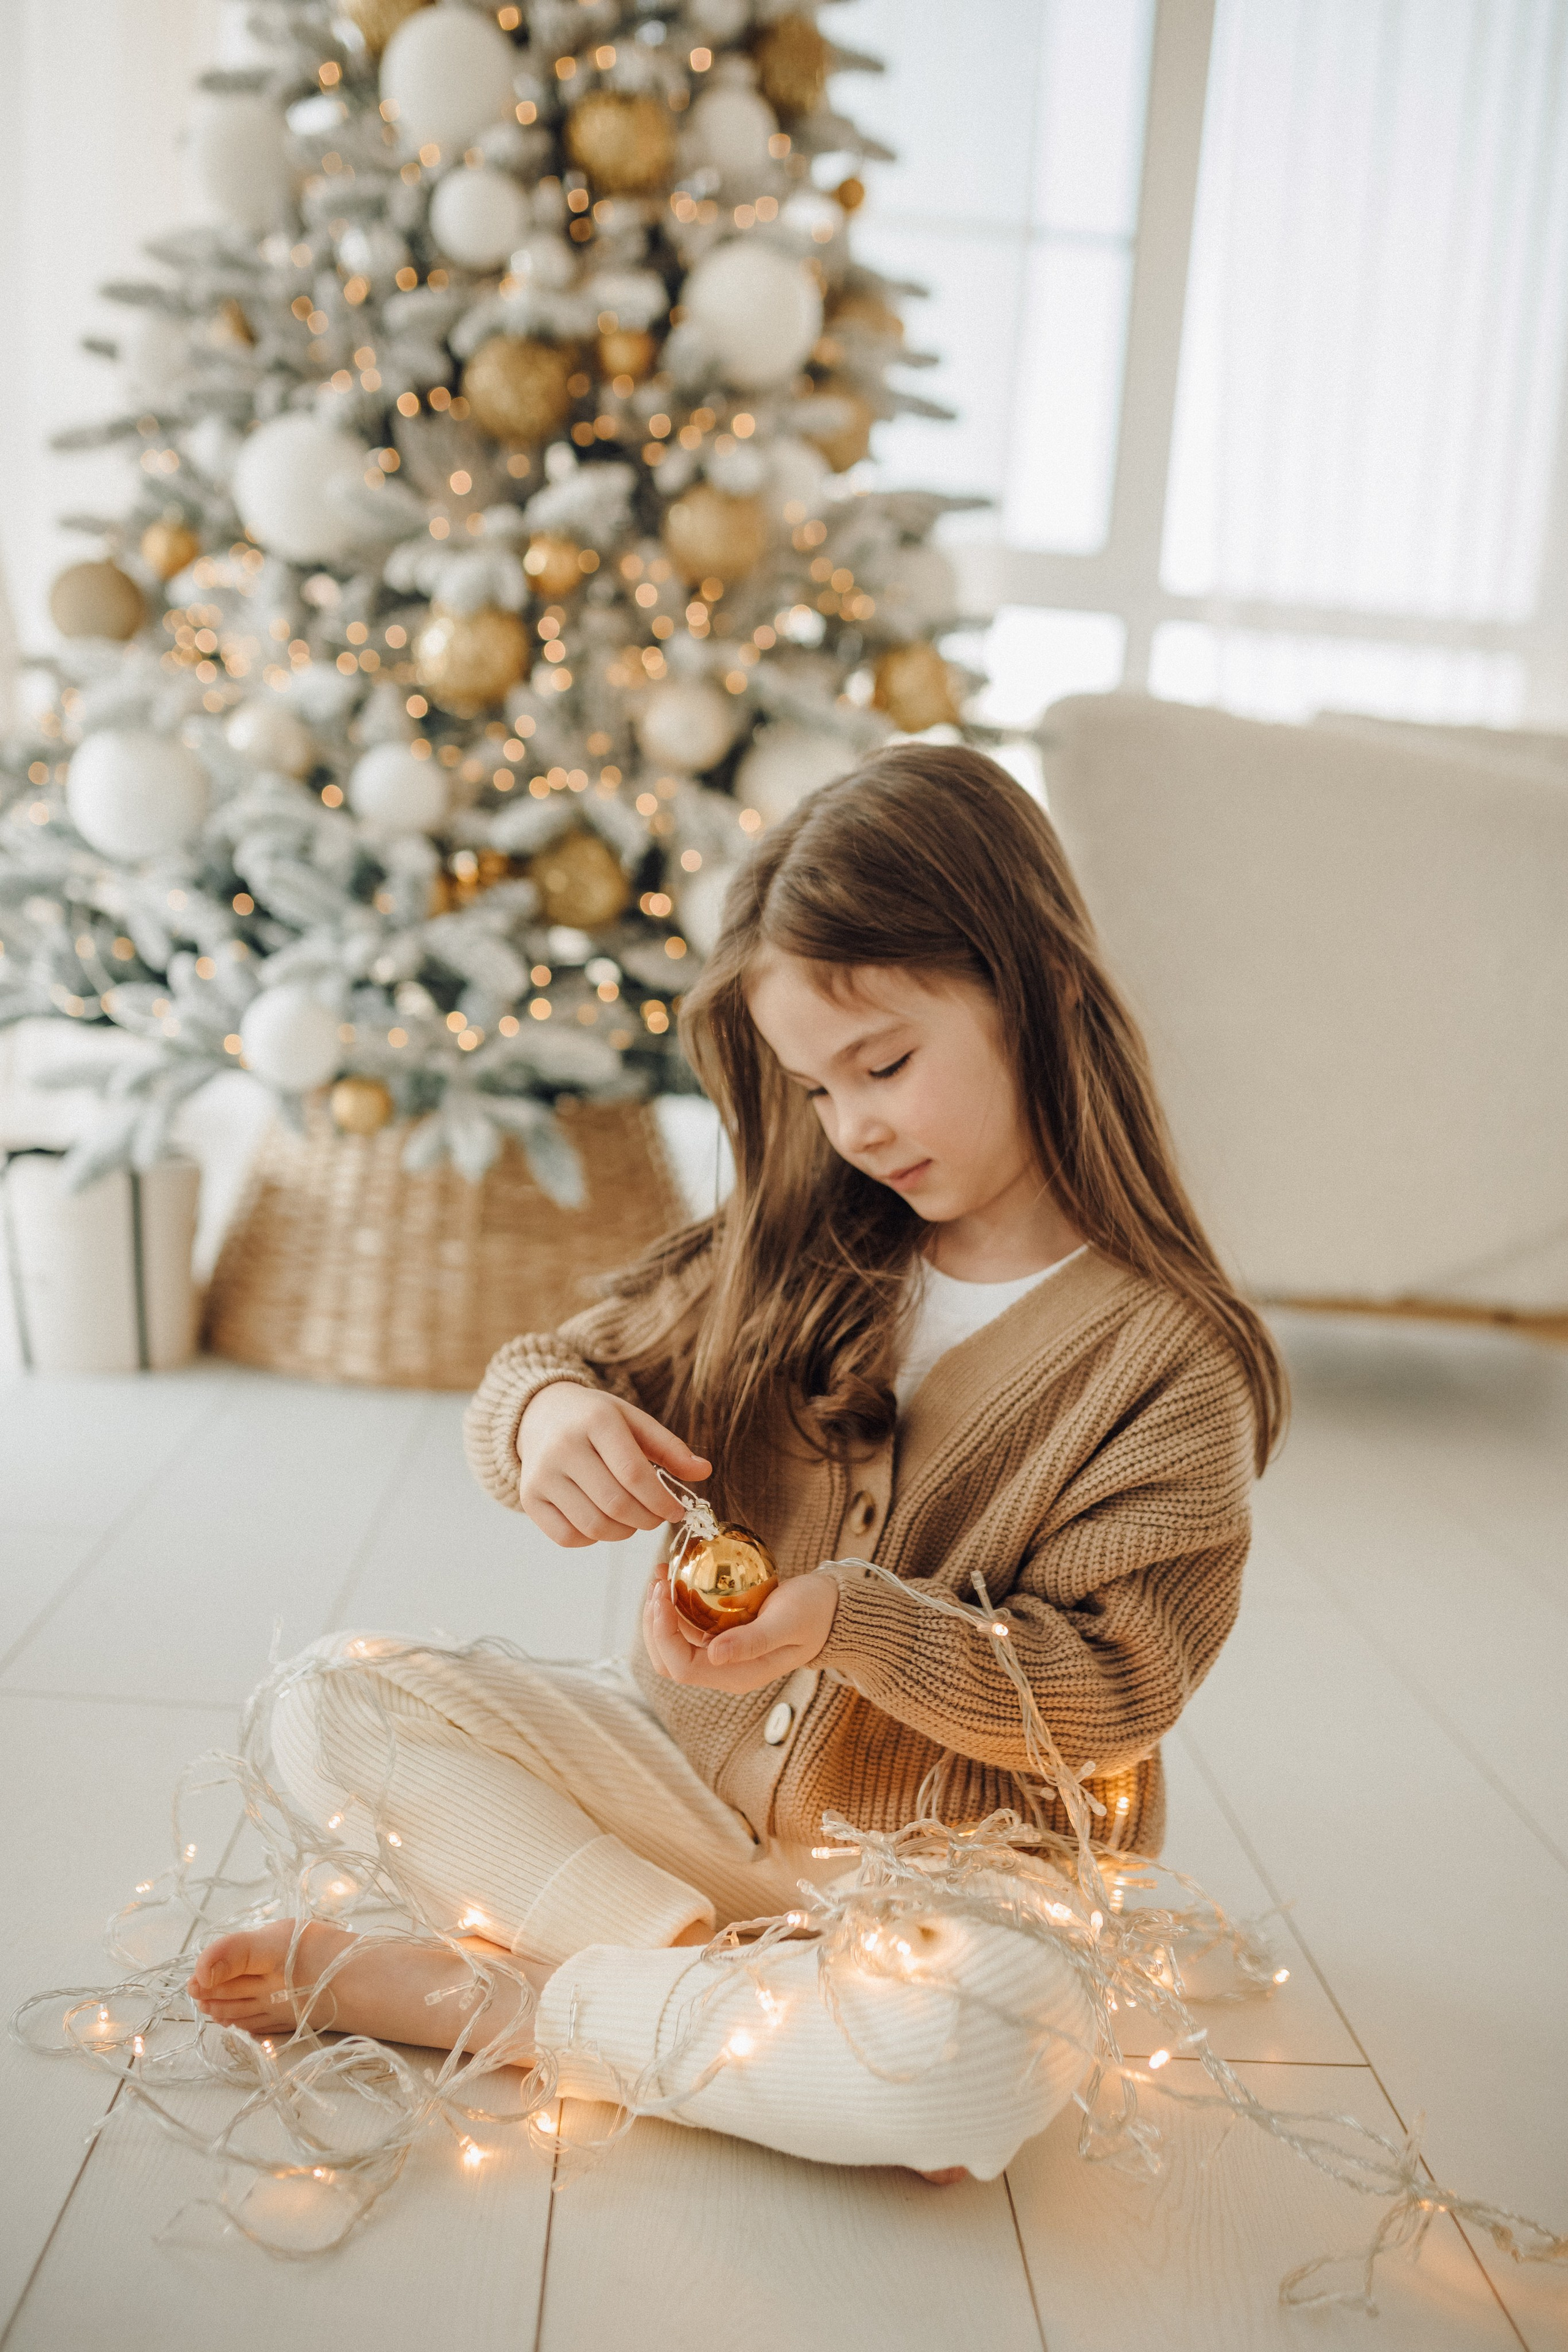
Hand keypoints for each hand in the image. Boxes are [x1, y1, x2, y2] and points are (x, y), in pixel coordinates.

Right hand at [517, 1383, 710, 1547]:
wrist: (541, 1414)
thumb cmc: (595, 1419)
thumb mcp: (633, 1420)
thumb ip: (669, 1447)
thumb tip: (703, 1471)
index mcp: (596, 1420)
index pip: (634, 1474)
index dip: (661, 1501)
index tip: (677, 1510)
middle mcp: (563, 1447)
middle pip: (615, 1504)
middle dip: (647, 1519)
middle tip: (657, 1517)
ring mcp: (542, 1475)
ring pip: (593, 1526)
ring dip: (624, 1533)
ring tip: (633, 1519)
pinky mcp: (530, 1498)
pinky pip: (567, 1537)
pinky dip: (593, 1539)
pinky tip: (603, 1521)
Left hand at [642, 1567, 838, 1694]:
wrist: (830, 1608)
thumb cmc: (813, 1612)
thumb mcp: (788, 1622)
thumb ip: (753, 1641)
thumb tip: (713, 1656)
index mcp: (737, 1675)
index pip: (681, 1667)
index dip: (663, 1634)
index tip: (662, 1594)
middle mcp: (723, 1671)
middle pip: (668, 1659)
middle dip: (654, 1623)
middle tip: (657, 1580)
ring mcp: (720, 1655)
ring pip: (671, 1644)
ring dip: (659, 1612)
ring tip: (661, 1574)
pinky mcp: (720, 1637)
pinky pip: (685, 1628)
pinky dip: (673, 1606)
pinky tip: (675, 1578)